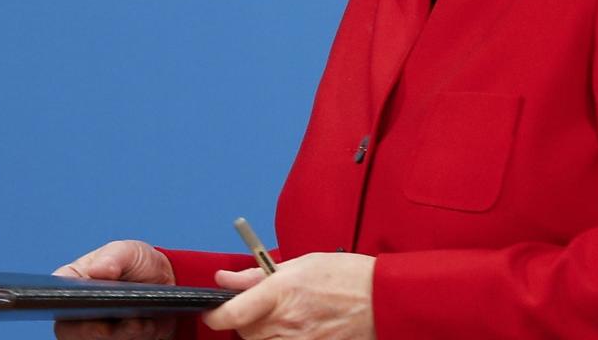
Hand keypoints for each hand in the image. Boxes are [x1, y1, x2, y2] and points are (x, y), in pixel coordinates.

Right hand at [51, 241, 176, 339]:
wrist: (169, 287)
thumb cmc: (140, 265)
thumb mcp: (130, 252)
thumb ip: (114, 257)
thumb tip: (97, 271)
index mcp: (75, 281)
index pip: (56, 293)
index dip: (63, 300)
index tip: (82, 303)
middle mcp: (79, 309)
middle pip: (68, 328)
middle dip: (91, 329)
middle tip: (109, 326)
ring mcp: (95, 330)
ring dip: (117, 335)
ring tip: (138, 322)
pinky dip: (132, 338)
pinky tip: (146, 326)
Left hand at [203, 253, 375, 339]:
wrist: (384, 299)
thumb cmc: (346, 276)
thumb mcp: (300, 264)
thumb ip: (257, 275)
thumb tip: (225, 278)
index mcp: (281, 292)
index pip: (233, 314)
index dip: (216, 316)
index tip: (213, 312)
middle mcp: (288, 320)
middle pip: (245, 333)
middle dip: (244, 322)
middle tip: (259, 309)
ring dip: (264, 334)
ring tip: (282, 319)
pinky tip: (294, 330)